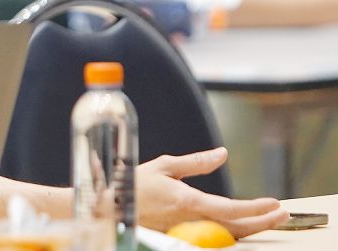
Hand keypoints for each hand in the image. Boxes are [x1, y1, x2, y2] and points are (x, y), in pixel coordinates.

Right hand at [136, 147, 287, 237]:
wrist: (109, 209)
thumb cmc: (133, 185)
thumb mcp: (165, 166)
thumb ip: (196, 162)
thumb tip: (222, 153)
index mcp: (188, 200)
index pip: (231, 207)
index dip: (257, 208)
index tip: (275, 203)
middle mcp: (190, 220)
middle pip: (236, 227)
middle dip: (262, 221)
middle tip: (281, 214)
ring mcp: (186, 232)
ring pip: (227, 236)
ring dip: (249, 228)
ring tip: (266, 220)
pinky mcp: (181, 238)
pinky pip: (212, 239)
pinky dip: (230, 233)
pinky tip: (239, 227)